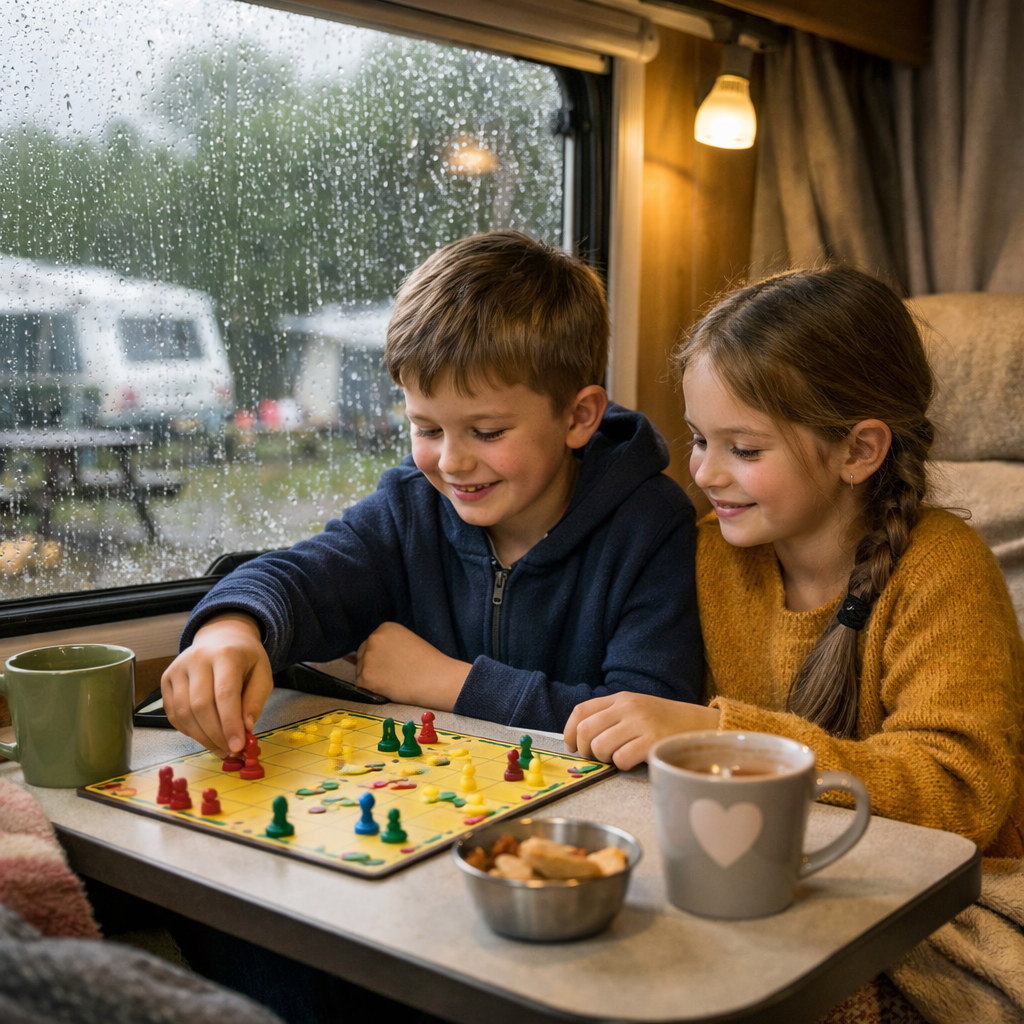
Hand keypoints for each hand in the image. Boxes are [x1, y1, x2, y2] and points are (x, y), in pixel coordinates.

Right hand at [161, 613, 273, 757]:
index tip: (238, 746)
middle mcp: (196, 659)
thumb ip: (255, 701)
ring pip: (184, 713)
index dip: (230, 723)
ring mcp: (177, 668)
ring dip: (202, 737)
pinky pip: (174, 714)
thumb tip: (245, 728)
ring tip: (220, 748)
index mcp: (225, 654)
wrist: (221, 637)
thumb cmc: (244, 658)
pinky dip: (189, 731)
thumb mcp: (262, 673)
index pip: (224, 693)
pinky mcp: (166, 679)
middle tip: (231, 751)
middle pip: (201, 706)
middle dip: (216, 735)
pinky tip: (205, 736)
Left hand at [356, 622, 470, 710]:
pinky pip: (362, 686)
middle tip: (393, 675)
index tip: (392, 665)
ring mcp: (368, 658)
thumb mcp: (407, 642)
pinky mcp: (366, 677)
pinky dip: (372, 690)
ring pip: (361, 671)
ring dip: (372, 678)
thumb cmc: (428, 663)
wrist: (436, 679)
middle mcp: (374, 639)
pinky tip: (389, 689)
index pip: (371, 643)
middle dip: (373, 666)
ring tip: (394, 681)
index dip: (381, 657)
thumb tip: (361, 657)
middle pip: (362, 655)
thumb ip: (388, 645)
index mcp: (385, 628)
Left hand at [564, 693, 720, 769]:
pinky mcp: (652, 741)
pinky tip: (634, 761)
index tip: (571, 746)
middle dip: (585, 749)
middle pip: (585, 729)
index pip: (581, 710)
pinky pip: (621, 758)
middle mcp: (628, 707)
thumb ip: (612, 717)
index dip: (569, 731)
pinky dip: (622, 765)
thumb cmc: (666, 722)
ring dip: (604, 759)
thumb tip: (580, 738)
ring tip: (617, 758)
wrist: (702, 726)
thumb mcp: (637, 709)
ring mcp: (640, 723)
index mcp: (621, 698)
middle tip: (596, 757)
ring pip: (600, 746)